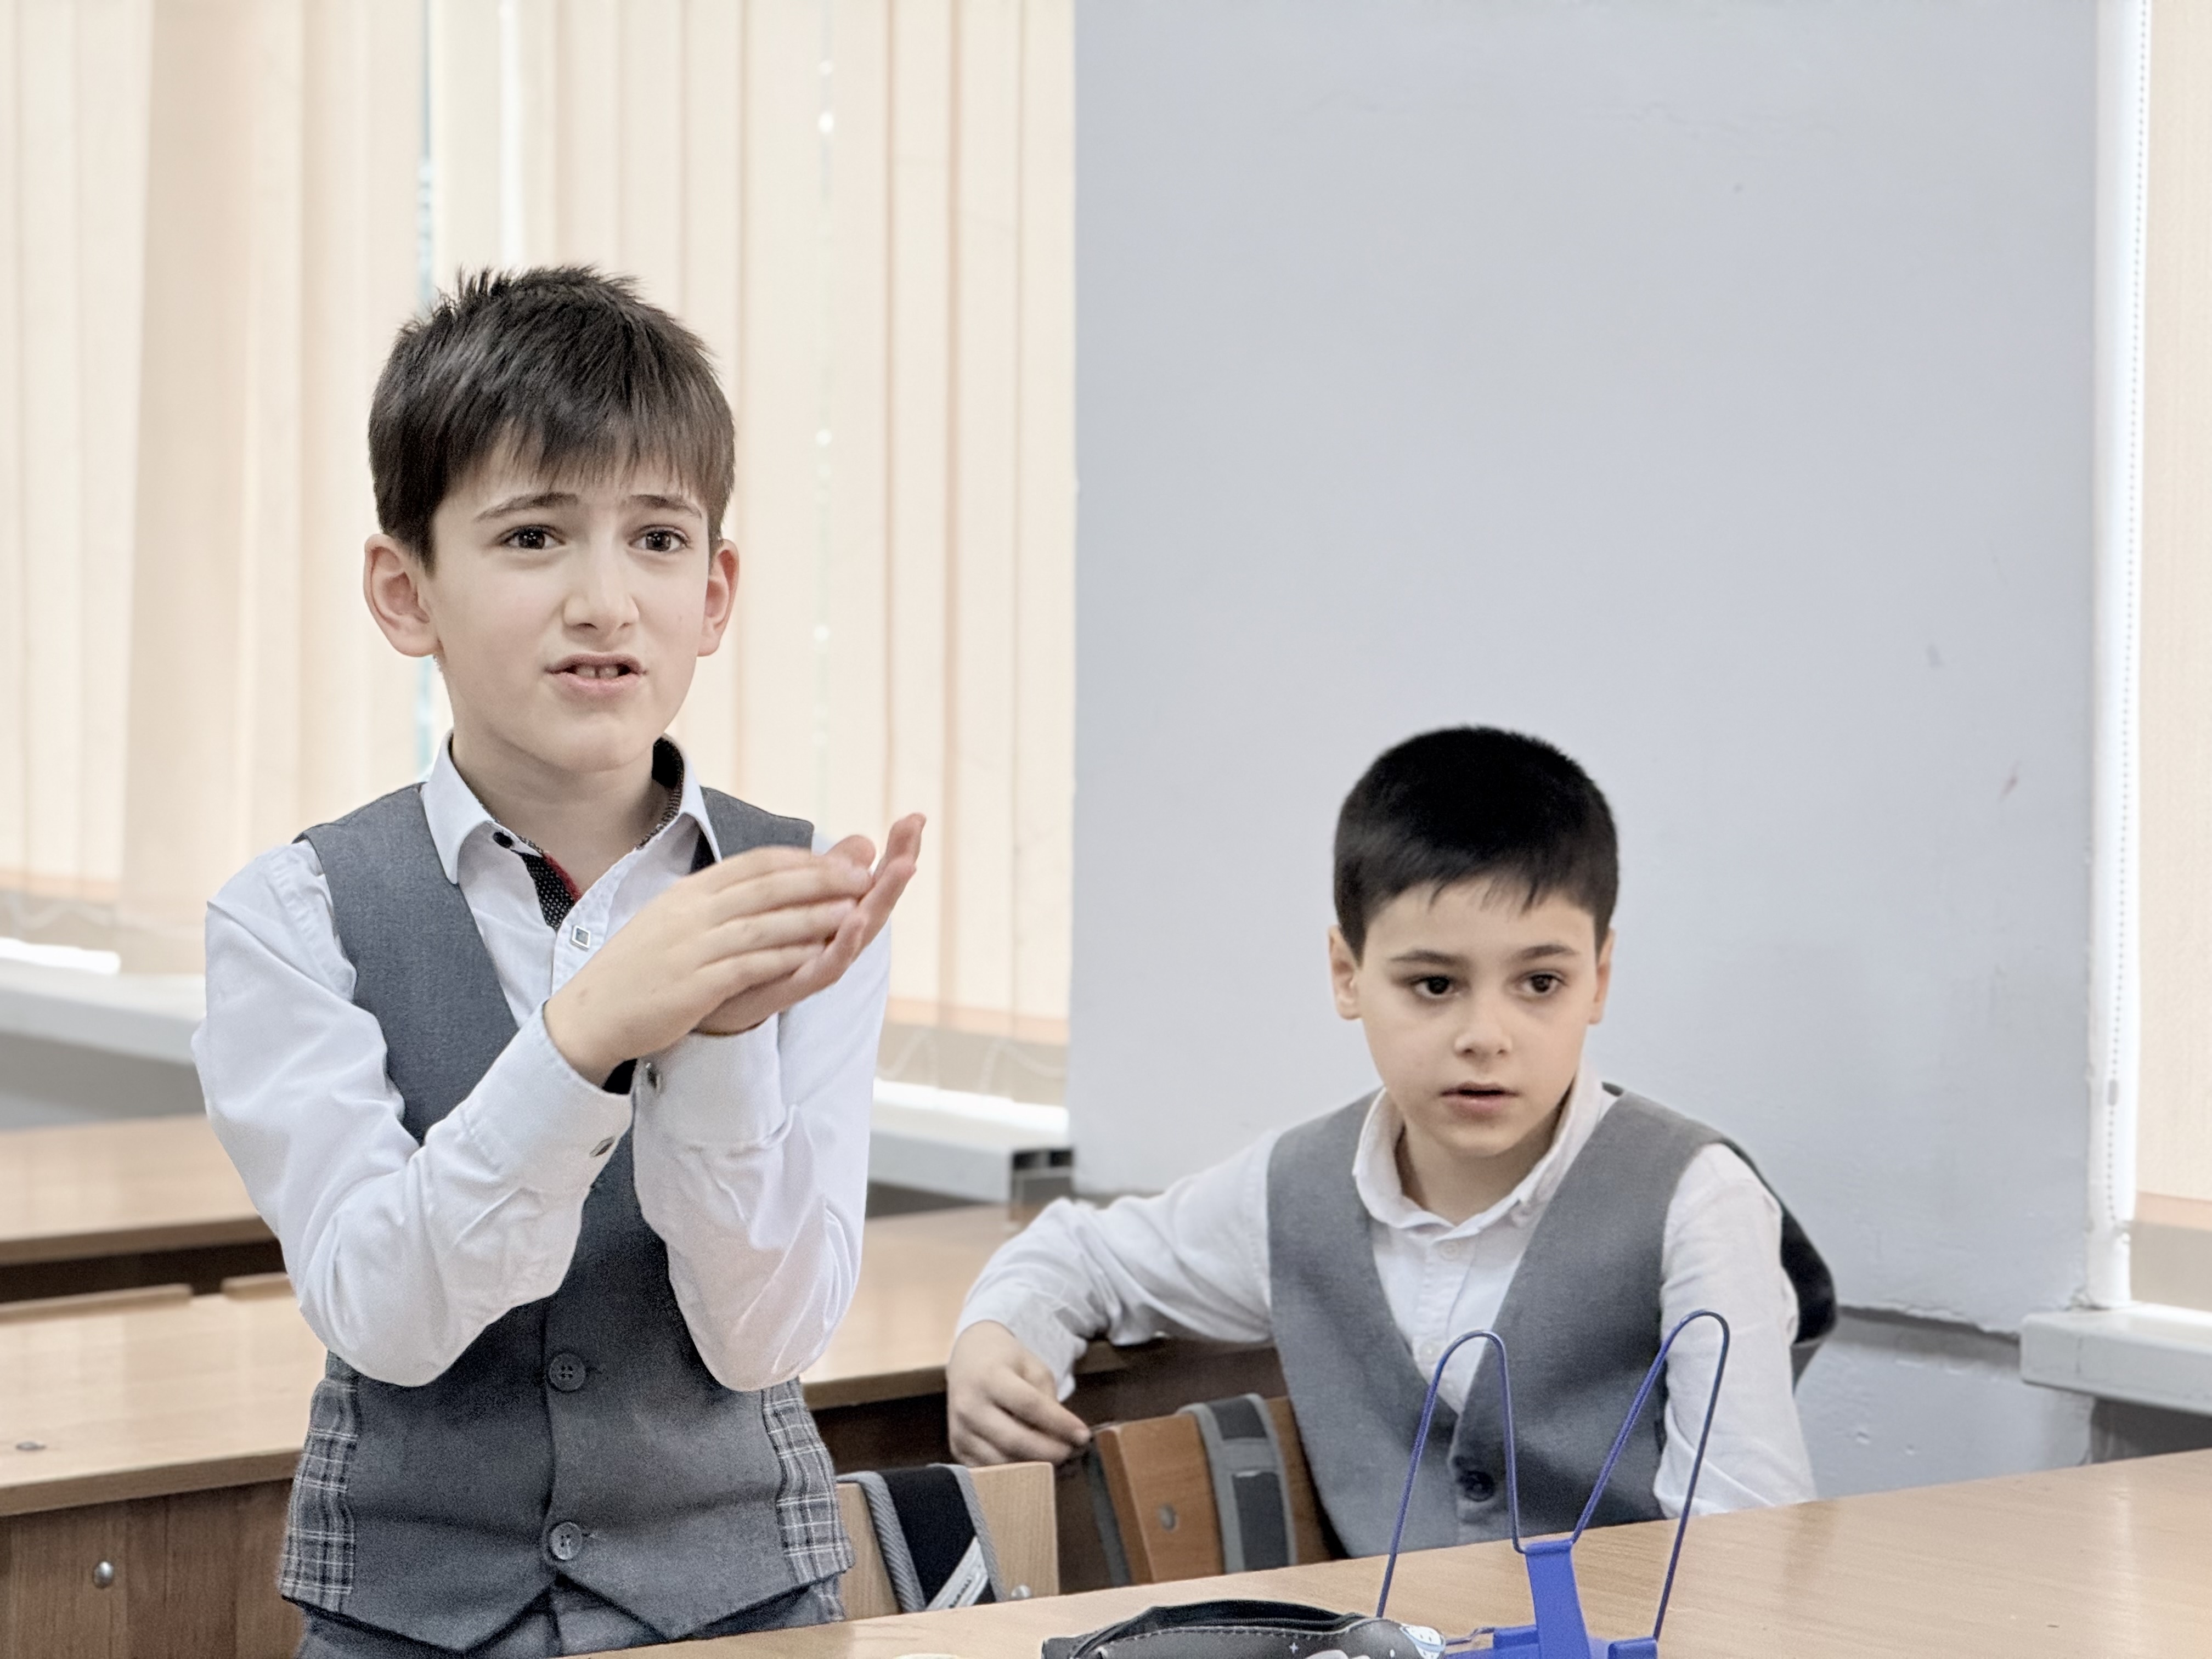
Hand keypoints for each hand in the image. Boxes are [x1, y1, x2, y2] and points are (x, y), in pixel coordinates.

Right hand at [543, 842, 873, 1082]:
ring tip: (856, 911)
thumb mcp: (676, 920)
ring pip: (764, 923)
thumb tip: (762, 882)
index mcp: (690, 892)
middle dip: (820, 880)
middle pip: (767, 886)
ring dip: (813, 915)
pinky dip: (785, 956)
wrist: (591, 1013)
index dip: (804, 861)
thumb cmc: (640, 968)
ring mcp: (692, 947)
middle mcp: (692, 912)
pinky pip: (749, 964)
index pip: (756, 864)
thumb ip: (721, 900)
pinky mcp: (694, 984)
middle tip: (864, 877)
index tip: (842, 861)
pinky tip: (817, 953)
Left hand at [694, 813, 925, 1036]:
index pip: (877, 876)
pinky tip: (857, 918)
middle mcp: (842, 936)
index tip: (917, 817)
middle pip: (879, 899)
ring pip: (865, 928)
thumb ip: (830, 872)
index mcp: (842, 911)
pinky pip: (830, 965)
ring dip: (885, 896)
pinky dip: (846, 943)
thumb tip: (867, 843)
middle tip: (915, 832)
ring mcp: (826, 960)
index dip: (898, 849)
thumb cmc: (770, 944)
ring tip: (904, 867)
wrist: (727, 995)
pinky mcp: (802, 984)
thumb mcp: (800, 899)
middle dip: (899, 867)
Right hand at [946, 1321, 1090, 1465]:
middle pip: (1014, 1440)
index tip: (1084, 1435)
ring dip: (1037, 1468)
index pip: (1029, 1406)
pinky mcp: (958, 1449)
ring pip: (1003, 1462)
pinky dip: (1017, 1474)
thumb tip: (1068, 1438)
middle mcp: (969, 1406)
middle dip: (1050, 1452)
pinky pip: (991, 1472)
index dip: (1059, 1424)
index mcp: (989, 1378)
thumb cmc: (1006, 1362)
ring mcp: (960, 1431)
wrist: (967, 1360)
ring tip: (1062, 1463)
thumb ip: (1048, 1401)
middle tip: (1074, 1454)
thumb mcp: (1033, 1368)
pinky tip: (1038, 1468)